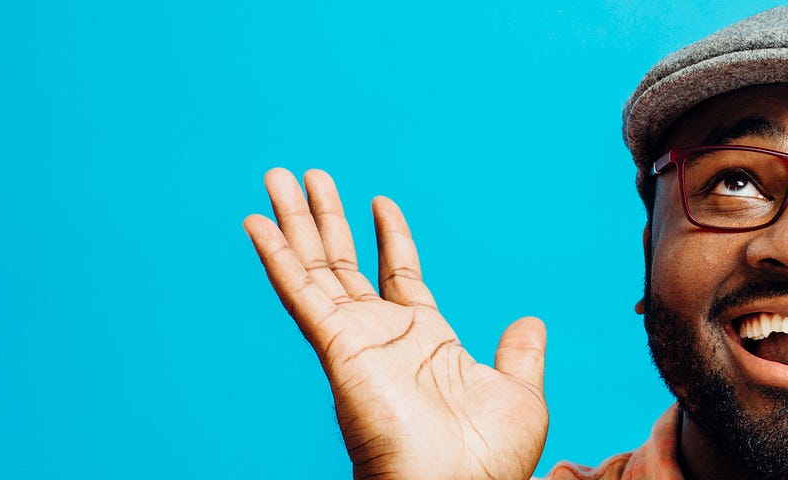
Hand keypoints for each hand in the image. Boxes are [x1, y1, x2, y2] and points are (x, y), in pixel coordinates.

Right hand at [244, 168, 547, 478]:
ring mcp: (357, 341)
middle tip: (304, 175)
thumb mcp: (518, 394)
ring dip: (295, 223)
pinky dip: (278, 258)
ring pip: (317, 269)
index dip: (391, 238)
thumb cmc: (490, 462)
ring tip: (277, 176)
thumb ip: (519, 355)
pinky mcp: (338, 349)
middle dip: (325, 219)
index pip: (401, 276)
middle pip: (346, 264)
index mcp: (427, 343)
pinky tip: (257, 223)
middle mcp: (385, 338)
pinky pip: (301, 295)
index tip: (380, 200)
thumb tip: (530, 321)